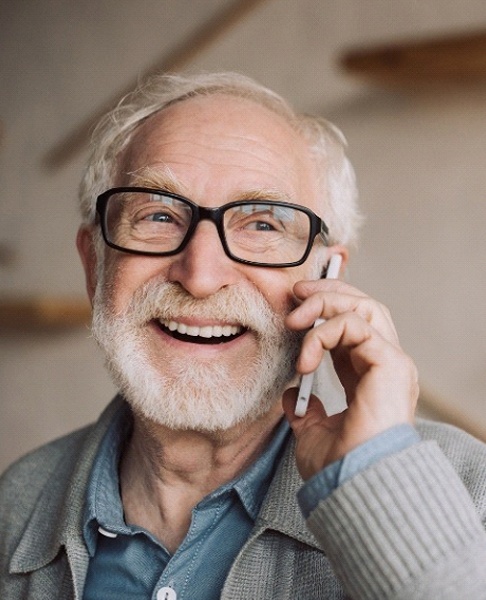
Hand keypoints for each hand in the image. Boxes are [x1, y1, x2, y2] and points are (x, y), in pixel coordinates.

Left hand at [282, 279, 418, 480]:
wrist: (351, 485)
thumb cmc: (338, 465)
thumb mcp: (312, 431)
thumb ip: (306, 409)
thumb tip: (291, 395)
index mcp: (367, 375)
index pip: (352, 325)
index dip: (325, 308)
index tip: (295, 305)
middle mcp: (383, 363)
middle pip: (364, 306)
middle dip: (328, 292)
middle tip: (296, 294)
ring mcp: (391, 361)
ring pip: (364, 307)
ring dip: (324, 304)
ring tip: (295, 320)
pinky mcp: (391, 362)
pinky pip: (355, 326)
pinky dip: (324, 334)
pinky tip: (305, 358)